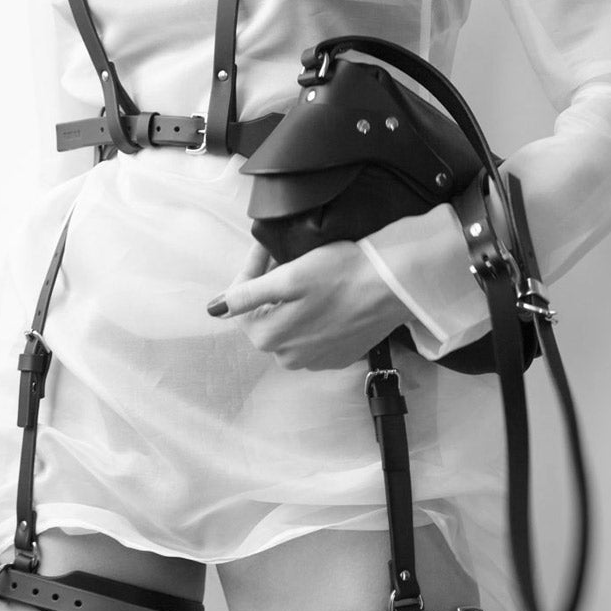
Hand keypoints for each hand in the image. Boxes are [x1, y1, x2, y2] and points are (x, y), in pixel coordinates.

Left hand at [210, 239, 412, 370]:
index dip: (250, 273)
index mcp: (270, 339)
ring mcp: (316, 361)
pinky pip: (315, 336)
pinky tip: (328, 295)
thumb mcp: (288, 277)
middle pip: (266, 317)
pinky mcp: (340, 357)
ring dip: (293, 302)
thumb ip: (248, 295)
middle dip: (270, 288)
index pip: (242, 306)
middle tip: (285, 257)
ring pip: (291, 327)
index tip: (264, 249)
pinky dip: (315, 314)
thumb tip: (216, 309)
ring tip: (309, 274)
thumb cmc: (343, 275)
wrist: (394, 287)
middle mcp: (289, 358)